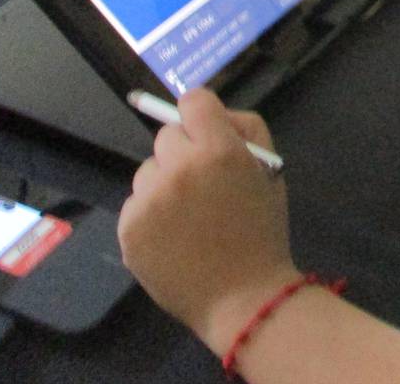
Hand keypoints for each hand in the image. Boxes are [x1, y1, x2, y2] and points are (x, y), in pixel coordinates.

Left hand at [117, 90, 299, 355]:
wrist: (243, 298)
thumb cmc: (262, 231)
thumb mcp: (270, 171)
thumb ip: (245, 131)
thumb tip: (214, 115)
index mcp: (221, 151)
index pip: (194, 101)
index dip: (202, 114)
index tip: (207, 131)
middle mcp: (181, 168)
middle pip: (167, 135)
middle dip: (185, 152)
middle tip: (204, 184)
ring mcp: (150, 199)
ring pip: (148, 170)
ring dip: (165, 184)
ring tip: (188, 216)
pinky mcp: (129, 227)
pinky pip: (136, 203)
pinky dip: (151, 215)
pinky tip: (173, 237)